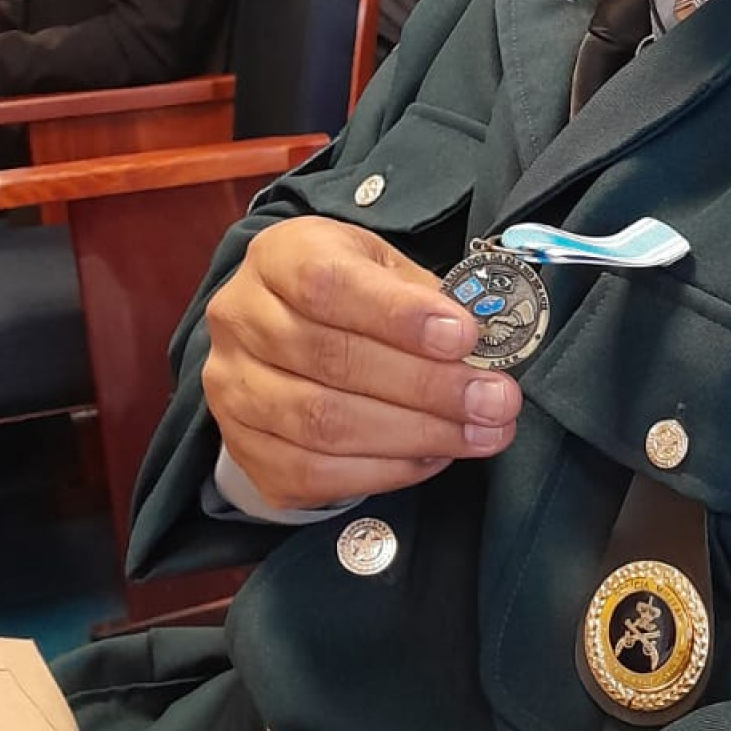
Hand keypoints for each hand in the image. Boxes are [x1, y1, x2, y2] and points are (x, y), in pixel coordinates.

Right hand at [202, 216, 521, 510]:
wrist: (282, 332)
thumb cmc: (347, 293)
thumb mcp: (383, 268)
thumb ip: (425, 298)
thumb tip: (483, 343)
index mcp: (277, 258)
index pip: (328, 284)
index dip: (399, 315)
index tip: (465, 336)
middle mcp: (241, 320)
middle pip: (332, 360)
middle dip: (428, 386)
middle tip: (497, 400)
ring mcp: (233, 389)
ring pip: (323, 424)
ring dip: (416, 434)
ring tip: (482, 433)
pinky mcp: (244, 448)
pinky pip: (314, 473)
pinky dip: (385, 470)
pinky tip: (434, 455)